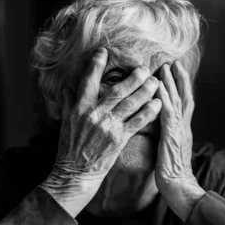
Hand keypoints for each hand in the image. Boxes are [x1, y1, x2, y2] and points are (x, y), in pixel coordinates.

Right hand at [41, 48, 161, 216]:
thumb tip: (66, 86)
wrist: (74, 173)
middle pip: (117, 91)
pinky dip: (149, 112)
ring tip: (155, 81)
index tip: (104, 51)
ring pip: (130, 104)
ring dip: (145, 91)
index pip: (88, 81)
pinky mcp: (118, 139)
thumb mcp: (65, 123)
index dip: (96, 65)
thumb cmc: (69, 148)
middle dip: (133, 77)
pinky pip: (137, 122)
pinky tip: (158, 104)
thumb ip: (68, 103)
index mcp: (79, 108)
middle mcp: (94, 114)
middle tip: (145, 68)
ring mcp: (108, 127)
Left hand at [155, 61, 204, 220]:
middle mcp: (183, 126)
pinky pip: (168, 114)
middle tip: (175, 62)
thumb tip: (164, 130)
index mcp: (182, 129)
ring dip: (172, 83)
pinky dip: (164, 99)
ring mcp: (178, 130)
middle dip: (180, 79)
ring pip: (177, 101)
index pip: (183, 103)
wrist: (179, 186)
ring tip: (167, 67)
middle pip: (184, 97)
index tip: (177, 72)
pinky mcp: (171, 136)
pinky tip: (159, 88)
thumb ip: (169, 137)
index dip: (181, 87)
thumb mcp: (170, 150)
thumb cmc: (172, 173)